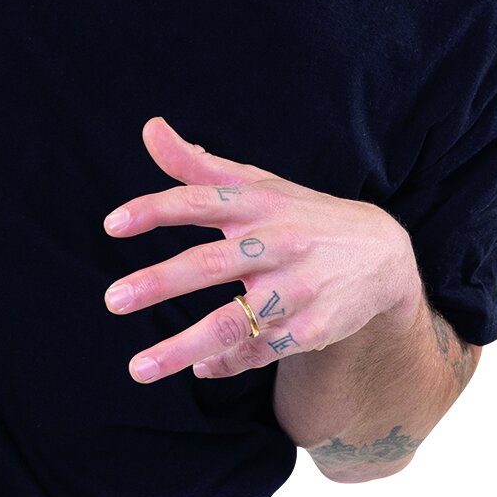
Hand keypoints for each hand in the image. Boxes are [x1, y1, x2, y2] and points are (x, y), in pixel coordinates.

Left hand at [101, 115, 422, 382]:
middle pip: (212, 264)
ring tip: (139, 366)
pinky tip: (198, 367)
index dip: (156, 209)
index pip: (201, 200)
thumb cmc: (304, 215)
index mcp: (259, 205)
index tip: (112, 224)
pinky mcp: (312, 329)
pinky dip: (226, 363)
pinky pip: (260, 352)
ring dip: (184, 346)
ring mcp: (296, 289)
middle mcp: (277, 244)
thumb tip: (149, 128)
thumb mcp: (260, 185)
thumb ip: (200, 165)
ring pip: (234, 321)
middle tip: (113, 299)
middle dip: (160, 282)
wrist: (384, 256)